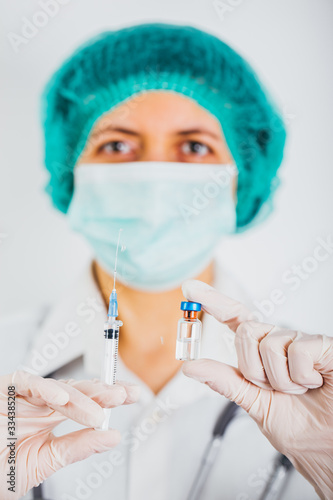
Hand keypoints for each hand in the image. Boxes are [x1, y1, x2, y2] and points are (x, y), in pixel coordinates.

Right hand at [0, 371, 139, 498]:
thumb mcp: (44, 462)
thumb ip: (77, 447)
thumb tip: (113, 437)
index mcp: (52, 417)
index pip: (87, 402)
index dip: (110, 396)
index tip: (135, 395)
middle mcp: (41, 403)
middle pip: (78, 389)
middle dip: (103, 390)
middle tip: (127, 394)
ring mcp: (23, 396)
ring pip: (56, 386)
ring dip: (79, 396)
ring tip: (98, 410)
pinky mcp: (3, 390)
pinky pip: (24, 382)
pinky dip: (42, 387)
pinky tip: (61, 397)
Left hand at [181, 280, 332, 499]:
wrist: (329, 444)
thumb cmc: (301, 427)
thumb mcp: (254, 403)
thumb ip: (224, 381)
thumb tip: (190, 367)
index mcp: (260, 354)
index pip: (234, 319)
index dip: (213, 301)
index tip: (190, 288)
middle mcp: (278, 342)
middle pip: (245, 331)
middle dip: (253, 369)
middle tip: (273, 389)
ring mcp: (299, 341)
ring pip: (268, 344)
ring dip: (280, 380)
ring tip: (299, 390)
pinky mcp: (320, 345)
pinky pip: (295, 351)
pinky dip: (301, 376)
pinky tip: (315, 382)